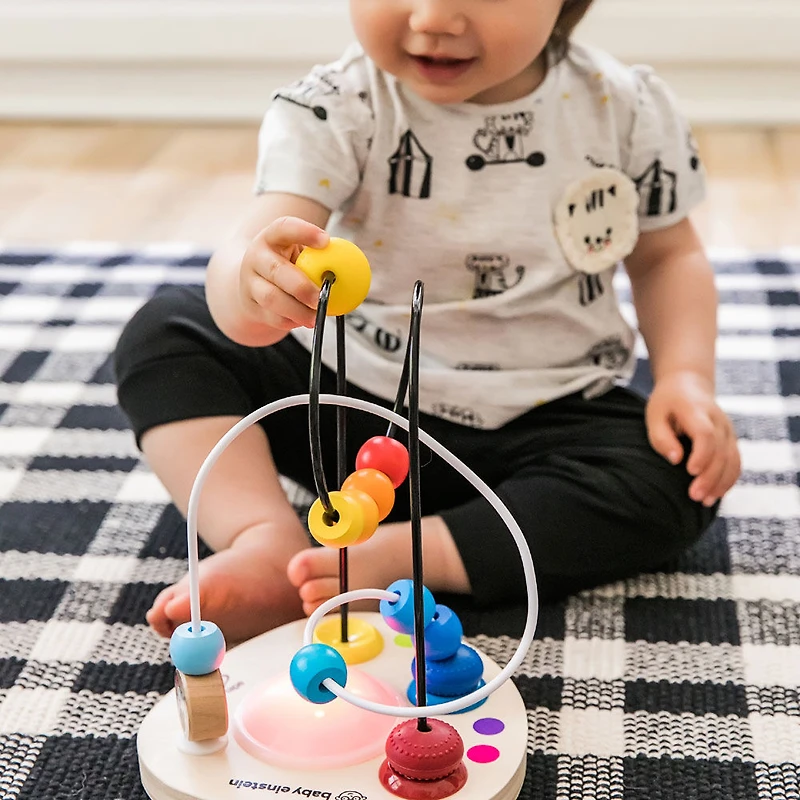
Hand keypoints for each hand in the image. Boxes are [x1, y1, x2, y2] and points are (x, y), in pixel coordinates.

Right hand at [240, 216, 328, 330]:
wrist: (252, 285)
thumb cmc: (286, 265)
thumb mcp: (299, 254)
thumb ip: (319, 257)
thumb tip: (353, 268)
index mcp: (271, 238)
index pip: (284, 228)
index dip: (303, 232)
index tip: (326, 241)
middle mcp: (256, 257)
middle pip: (276, 270)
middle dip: (301, 286)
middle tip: (322, 298)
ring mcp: (249, 282)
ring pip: (271, 298)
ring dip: (297, 310)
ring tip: (316, 317)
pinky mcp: (250, 305)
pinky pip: (271, 317)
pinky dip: (290, 321)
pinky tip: (304, 321)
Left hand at [645, 371, 740, 505]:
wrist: (689, 385)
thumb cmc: (666, 402)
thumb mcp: (654, 415)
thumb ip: (661, 437)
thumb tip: (675, 459)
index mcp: (696, 410)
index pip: (706, 434)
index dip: (701, 454)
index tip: (690, 471)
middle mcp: (718, 420)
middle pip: (721, 451)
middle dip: (710, 476)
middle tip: (694, 496)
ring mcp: (728, 430)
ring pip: (732, 459)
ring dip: (721, 482)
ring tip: (705, 502)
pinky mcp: (731, 439)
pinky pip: (736, 462)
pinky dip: (728, 480)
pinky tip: (715, 495)